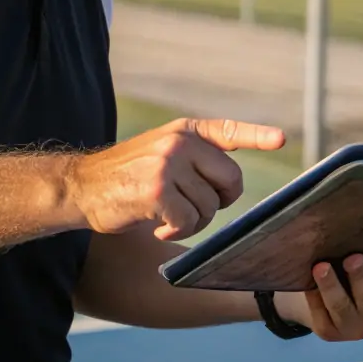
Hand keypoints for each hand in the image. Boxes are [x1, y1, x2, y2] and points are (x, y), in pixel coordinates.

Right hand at [68, 118, 284, 240]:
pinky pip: (188, 221)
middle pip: (230, 180)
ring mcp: (168, 165)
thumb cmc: (126, 177)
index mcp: (185, 131)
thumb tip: (230, 182)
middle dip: (219, 202)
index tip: (281, 139)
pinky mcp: (157, 191)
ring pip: (210, 207)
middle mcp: (179, 143)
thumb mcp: (161, 153)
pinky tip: (157, 226)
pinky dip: (176, 231)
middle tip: (191, 209)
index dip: (257, 136)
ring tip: (166, 216)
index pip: (229, 130)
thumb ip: (194, 158)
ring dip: (192, 221)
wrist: (81, 187)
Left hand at [279, 251, 362, 341]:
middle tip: (353, 258)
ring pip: (341, 306)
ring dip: (331, 286)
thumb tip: (355, 212)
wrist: (337, 308)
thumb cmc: (357, 275)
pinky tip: (306, 279)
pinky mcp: (329, 331)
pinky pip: (320, 312)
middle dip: (360, 277)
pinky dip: (314, 295)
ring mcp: (353, 326)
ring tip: (321, 267)